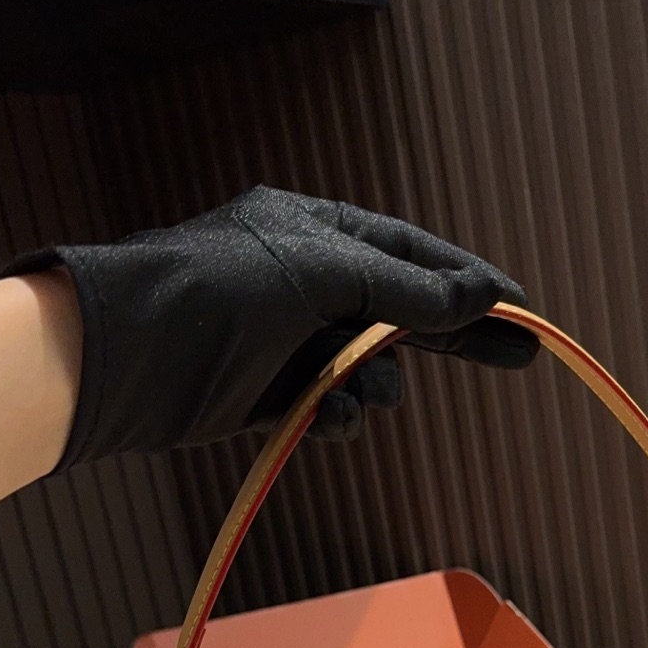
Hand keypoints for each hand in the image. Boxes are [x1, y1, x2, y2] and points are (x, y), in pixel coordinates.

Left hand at [7, 187, 538, 466]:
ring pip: (367, 366)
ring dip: (377, 385)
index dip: (467, 281)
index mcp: (314, 229)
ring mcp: (285, 337)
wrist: (126, 355)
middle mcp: (303, 277)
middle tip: (521, 358)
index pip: (410, 252)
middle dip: (454, 338)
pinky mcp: (265, 392)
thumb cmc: (217, 290)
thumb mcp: (324, 274)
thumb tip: (481, 298)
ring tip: (371, 396)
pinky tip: (328, 419)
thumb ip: (406, 292)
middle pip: (402, 310)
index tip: (520, 308)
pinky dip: (335, 414)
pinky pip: (328, 404)